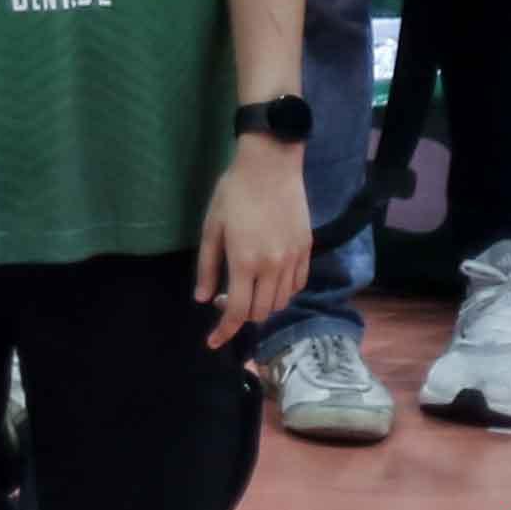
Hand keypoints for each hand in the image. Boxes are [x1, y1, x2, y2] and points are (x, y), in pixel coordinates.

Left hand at [196, 138, 310, 347]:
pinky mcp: (307, 251)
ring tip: (246, 288)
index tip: (213, 343)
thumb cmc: (234, 194)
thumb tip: (203, 299)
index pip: (238, 311)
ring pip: (281, 302)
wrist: (271, 167)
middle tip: (225, 298)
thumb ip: (208, 267)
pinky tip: (267, 280)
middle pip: (262, 312)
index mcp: (245, 262)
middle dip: (242, 316)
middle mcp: (273, 267)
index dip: (224, 331)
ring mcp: (294, 260)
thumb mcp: (211, 228)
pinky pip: (297, 285)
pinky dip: (281, 292)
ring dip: (262, 305)